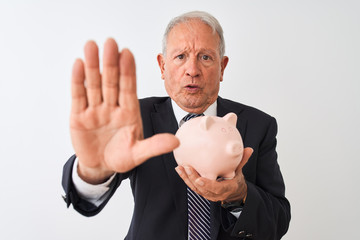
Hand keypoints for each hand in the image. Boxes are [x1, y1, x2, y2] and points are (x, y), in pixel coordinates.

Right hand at [70, 39, 178, 183]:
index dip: (128, 72)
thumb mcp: (138, 154)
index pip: (129, 88)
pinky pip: (79, 96)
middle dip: (111, 63)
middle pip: (111, 81)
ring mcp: (95, 110)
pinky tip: (79, 64)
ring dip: (92, 66)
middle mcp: (112, 107)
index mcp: (129, 112)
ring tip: (91, 46)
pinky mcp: (79, 116)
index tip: (128, 53)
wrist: (100, 167)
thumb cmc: (121, 158)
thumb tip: (177, 141)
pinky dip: (78, 81)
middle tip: (111, 42)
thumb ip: (154, 146)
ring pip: (94, 84)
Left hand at [175, 147, 252, 201]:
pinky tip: (180, 169)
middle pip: (202, 188)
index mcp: (226, 189)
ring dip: (186, 178)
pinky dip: (186, 178)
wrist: (234, 192)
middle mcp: (215, 194)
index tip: (200, 179)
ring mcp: (208, 194)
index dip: (207, 185)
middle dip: (192, 178)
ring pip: (195, 188)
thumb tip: (249, 150)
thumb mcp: (240, 171)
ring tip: (180, 168)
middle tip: (187, 167)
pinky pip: (192, 186)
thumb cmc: (236, 179)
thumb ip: (242, 160)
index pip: (216, 188)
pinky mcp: (202, 191)